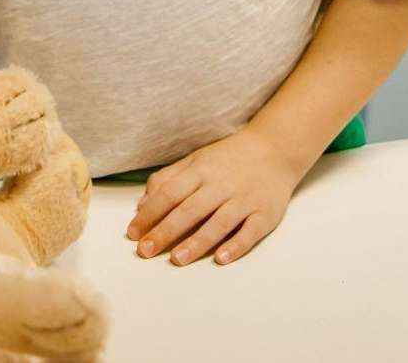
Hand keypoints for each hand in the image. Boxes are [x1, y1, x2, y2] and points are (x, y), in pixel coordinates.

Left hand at [124, 126, 301, 266]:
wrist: (274, 148)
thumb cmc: (228, 158)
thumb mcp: (196, 160)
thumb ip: (168, 178)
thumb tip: (143, 204)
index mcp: (200, 170)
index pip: (170, 193)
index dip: (150, 213)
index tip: (133, 233)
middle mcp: (220, 184)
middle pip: (190, 210)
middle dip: (166, 231)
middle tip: (146, 251)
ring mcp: (244, 199)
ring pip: (218, 223)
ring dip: (197, 242)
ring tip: (177, 259)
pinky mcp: (265, 213)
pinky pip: (250, 232)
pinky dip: (235, 245)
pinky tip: (221, 259)